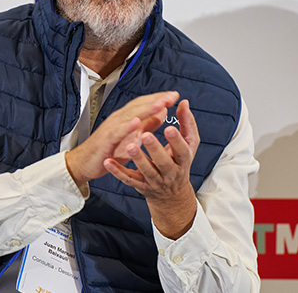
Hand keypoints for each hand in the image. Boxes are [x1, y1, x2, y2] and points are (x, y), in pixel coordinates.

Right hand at [65, 91, 178, 187]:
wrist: (84, 162)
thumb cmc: (107, 149)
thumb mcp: (132, 136)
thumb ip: (146, 124)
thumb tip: (162, 112)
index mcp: (126, 117)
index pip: (144, 103)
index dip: (159, 99)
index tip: (175, 96)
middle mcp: (118, 119)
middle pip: (139, 105)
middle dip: (156, 100)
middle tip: (172, 97)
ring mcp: (111, 127)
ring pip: (129, 115)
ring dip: (145, 109)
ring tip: (160, 104)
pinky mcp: (105, 140)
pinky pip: (116, 131)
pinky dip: (126, 126)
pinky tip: (136, 123)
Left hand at [103, 99, 199, 238]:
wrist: (171, 195)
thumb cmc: (179, 163)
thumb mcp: (189, 146)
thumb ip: (187, 124)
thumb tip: (184, 102)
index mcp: (182, 161)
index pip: (182, 150)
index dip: (176, 140)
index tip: (169, 127)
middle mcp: (170, 172)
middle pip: (163, 162)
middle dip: (155, 149)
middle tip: (145, 135)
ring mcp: (155, 181)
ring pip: (146, 171)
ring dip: (137, 159)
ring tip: (129, 146)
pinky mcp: (141, 186)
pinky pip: (128, 179)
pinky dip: (118, 172)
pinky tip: (108, 162)